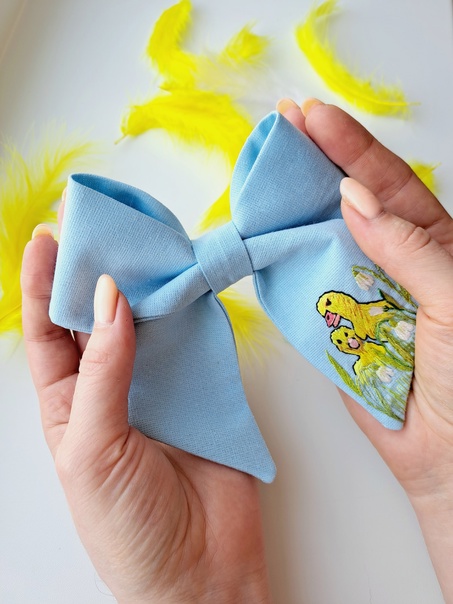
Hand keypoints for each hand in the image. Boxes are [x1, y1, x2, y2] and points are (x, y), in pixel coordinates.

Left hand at [21, 230, 270, 602]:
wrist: (202, 572)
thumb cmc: (128, 526)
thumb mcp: (92, 448)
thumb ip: (102, 372)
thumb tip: (108, 299)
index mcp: (69, 404)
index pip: (49, 333)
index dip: (44, 286)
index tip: (47, 239)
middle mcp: (112, 387)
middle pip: (97, 317)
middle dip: (94, 273)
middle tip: (98, 228)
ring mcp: (159, 385)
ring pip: (147, 322)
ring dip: (144, 285)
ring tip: (141, 243)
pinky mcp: (201, 388)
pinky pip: (193, 339)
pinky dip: (189, 309)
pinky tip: (184, 281)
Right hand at [279, 98, 452, 600]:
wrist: (450, 457)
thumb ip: (408, 248)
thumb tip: (357, 198)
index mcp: (434, 245)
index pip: (388, 182)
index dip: (349, 146)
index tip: (311, 116)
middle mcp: (392, 262)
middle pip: (346, 204)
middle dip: (313, 167)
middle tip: (278, 133)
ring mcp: (358, 294)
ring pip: (319, 245)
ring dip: (291, 214)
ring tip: (261, 180)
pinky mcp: (332, 330)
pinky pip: (302, 294)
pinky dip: (281, 270)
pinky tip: (262, 243)